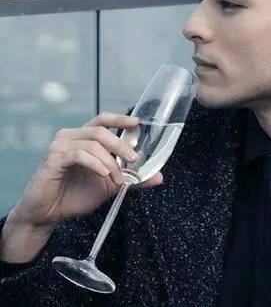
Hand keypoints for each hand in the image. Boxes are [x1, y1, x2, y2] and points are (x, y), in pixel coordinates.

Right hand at [9, 112, 162, 228]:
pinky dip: (96, 164)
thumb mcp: (110, 185)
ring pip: (93, 144)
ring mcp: (60, 146)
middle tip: (134, 159)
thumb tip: (159, 177)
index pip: (103, 120)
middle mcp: (71, 136)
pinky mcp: (53, 158)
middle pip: (101, 131)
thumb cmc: (75, 195)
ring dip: (110, 162)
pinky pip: (79, 155)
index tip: (137, 123)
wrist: (49, 214)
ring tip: (117, 178)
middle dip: (121, 144)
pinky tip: (103, 175)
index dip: (120, 118)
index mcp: (84, 138)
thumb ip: (132, 178)